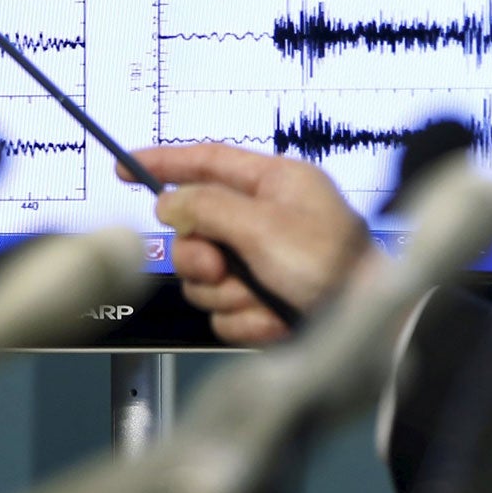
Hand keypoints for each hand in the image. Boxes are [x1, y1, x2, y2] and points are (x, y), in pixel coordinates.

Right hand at [126, 144, 376, 343]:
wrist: (367, 330)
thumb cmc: (332, 265)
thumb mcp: (264, 226)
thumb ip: (209, 207)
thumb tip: (170, 202)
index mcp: (275, 184)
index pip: (209, 162)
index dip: (165, 164)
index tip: (125, 168)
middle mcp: (266, 220)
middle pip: (196, 231)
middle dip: (202, 257)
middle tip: (220, 268)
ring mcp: (263, 265)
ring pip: (205, 278)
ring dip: (228, 294)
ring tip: (262, 299)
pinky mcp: (263, 304)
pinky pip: (225, 312)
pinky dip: (247, 321)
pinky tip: (277, 321)